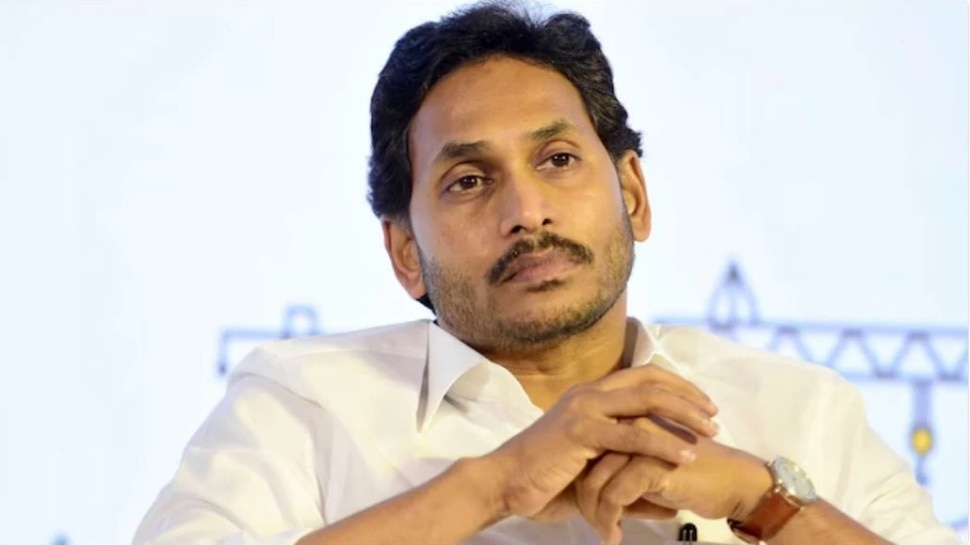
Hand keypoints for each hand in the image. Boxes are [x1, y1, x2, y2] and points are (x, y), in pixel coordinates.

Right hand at [484, 365, 719, 520]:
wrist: (505, 482)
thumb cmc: (544, 478)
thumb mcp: (590, 467)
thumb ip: (623, 468)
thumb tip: (660, 491)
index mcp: (590, 395)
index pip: (643, 376)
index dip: (677, 386)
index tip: (704, 405)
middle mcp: (589, 393)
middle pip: (650, 380)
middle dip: (688, 396)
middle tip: (714, 415)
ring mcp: (584, 409)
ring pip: (646, 400)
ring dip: (683, 413)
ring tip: (710, 431)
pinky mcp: (580, 431)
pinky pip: (631, 435)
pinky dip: (663, 444)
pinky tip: (685, 455)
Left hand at [575, 418, 770, 544]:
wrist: (735, 483)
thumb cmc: (695, 477)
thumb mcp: (651, 467)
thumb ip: (621, 469)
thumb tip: (590, 490)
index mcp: (629, 416)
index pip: (588, 449)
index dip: (582, 482)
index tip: (586, 509)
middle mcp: (630, 422)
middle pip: (586, 464)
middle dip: (585, 500)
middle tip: (595, 525)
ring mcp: (638, 442)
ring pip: (596, 482)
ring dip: (596, 515)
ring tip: (605, 534)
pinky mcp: (649, 464)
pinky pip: (614, 497)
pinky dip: (609, 521)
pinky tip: (615, 537)